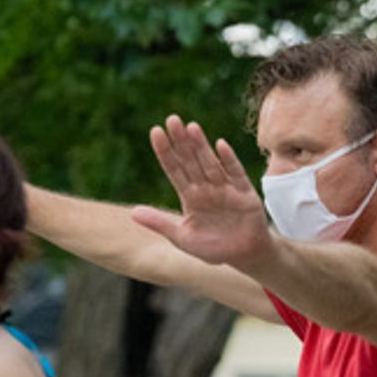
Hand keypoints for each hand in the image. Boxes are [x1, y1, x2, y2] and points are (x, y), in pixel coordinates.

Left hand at [130, 115, 274, 267]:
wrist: (243, 256)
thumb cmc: (212, 248)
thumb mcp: (182, 238)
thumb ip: (159, 223)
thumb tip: (132, 213)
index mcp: (190, 196)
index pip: (174, 169)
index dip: (165, 151)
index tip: (156, 132)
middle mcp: (206, 187)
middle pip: (190, 160)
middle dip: (181, 141)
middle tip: (172, 119)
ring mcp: (225, 188)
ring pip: (210, 163)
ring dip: (201, 146)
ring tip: (191, 127)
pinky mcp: (244, 192)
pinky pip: (235, 173)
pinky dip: (229, 160)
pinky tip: (220, 145)